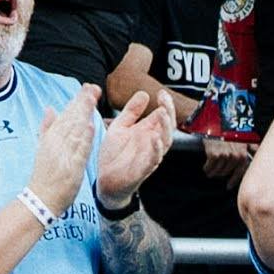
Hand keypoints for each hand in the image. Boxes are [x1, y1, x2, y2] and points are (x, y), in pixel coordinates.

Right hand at [28, 93, 100, 210]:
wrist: (40, 199)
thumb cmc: (43, 175)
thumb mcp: (42, 147)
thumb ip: (46, 127)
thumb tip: (50, 108)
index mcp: (50, 138)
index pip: (65, 116)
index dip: (76, 101)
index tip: (86, 89)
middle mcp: (56, 144)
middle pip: (71, 120)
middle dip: (83, 103)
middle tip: (93, 88)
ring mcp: (63, 155)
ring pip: (76, 131)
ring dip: (85, 115)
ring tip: (93, 100)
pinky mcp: (71, 168)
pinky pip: (79, 151)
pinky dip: (85, 138)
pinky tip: (92, 126)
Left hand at [92, 85, 176, 202]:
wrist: (104, 180)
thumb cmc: (114, 154)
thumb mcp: (120, 127)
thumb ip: (131, 111)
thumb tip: (144, 93)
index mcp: (147, 132)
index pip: (163, 116)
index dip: (165, 104)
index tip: (161, 92)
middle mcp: (152, 143)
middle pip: (168, 127)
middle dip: (169, 112)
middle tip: (164, 99)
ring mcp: (149, 157)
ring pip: (165, 142)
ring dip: (165, 128)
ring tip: (163, 114)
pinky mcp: (142, 170)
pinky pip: (153, 160)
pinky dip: (157, 149)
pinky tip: (156, 139)